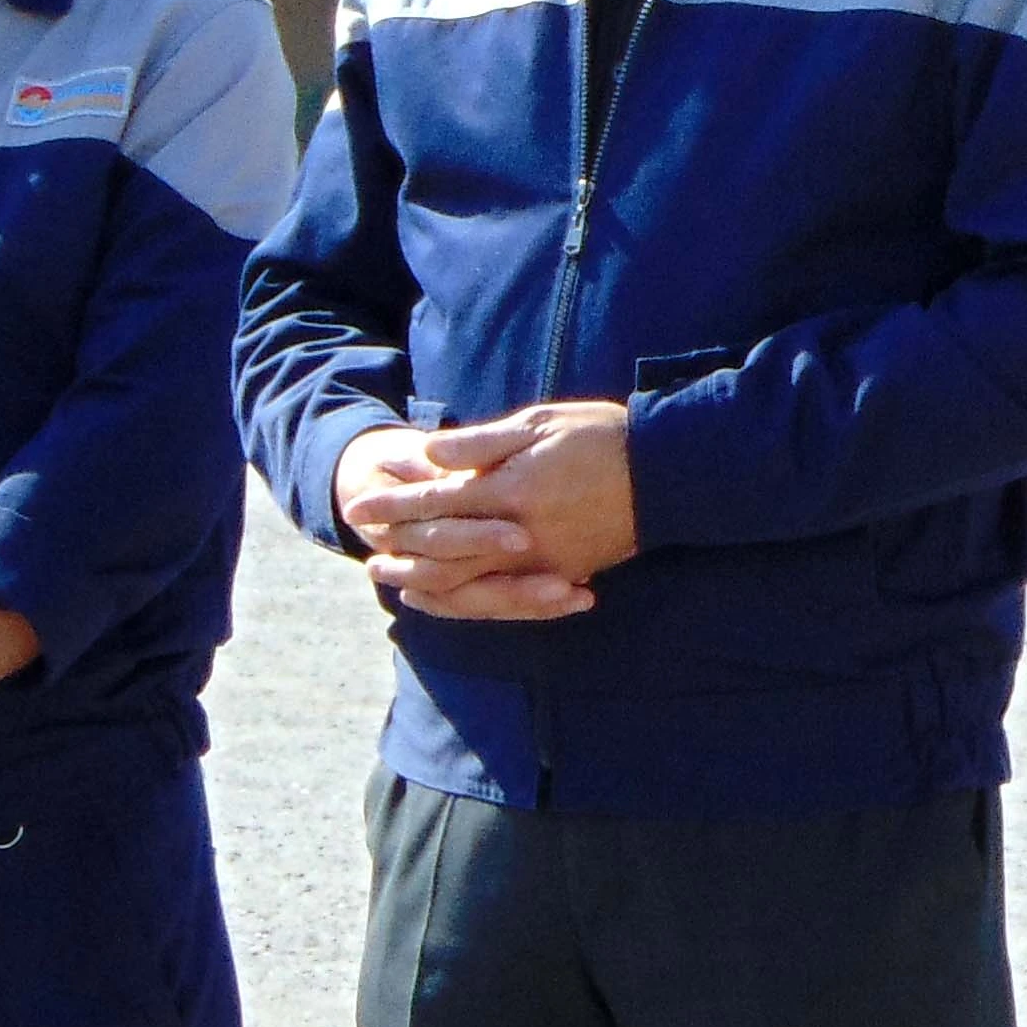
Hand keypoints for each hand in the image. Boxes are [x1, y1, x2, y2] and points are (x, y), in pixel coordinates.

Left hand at [338, 405, 638, 620]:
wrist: (667, 474)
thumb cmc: (601, 437)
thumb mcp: (538, 424)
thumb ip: (481, 444)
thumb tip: (428, 453)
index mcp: (509, 490)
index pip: (435, 499)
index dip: (394, 501)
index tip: (360, 501)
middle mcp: (520, 534)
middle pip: (443, 548)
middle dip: (400, 546)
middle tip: (364, 544)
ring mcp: (542, 562)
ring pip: (468, 583)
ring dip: (426, 581)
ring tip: (393, 579)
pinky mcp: (563, 576)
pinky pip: (504, 601)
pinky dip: (468, 601)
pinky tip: (446, 597)